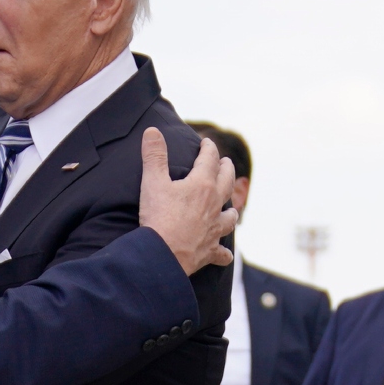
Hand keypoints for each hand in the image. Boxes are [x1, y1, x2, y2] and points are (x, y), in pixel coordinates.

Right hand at [138, 127, 237, 274]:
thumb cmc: (158, 216)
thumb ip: (154, 155)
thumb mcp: (152, 181)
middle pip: (227, 182)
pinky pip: (222, 253)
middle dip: (227, 170)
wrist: (162, 254)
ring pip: (230, 216)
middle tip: (226, 163)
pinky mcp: (210, 250)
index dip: (208, 148)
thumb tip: (152, 130)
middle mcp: (214, 205)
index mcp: (202, 185)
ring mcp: (214, 229)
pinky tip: (225, 254)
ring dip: (231, 210)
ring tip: (231, 206)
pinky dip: (224, 253)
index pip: (209, 160)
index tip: (206, 142)